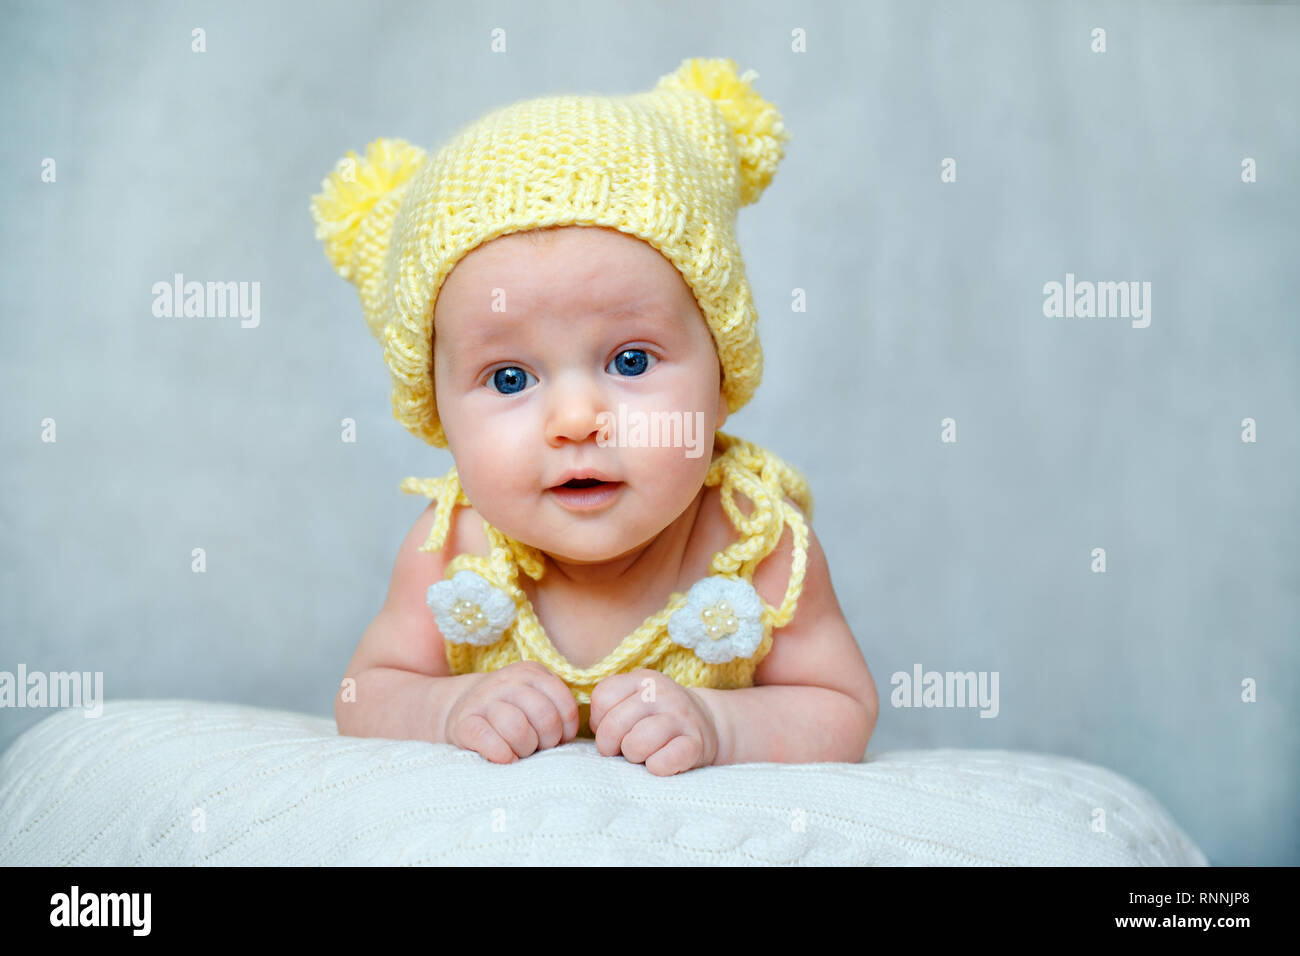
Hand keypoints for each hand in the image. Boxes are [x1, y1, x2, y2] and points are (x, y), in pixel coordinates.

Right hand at [443, 661, 579, 763]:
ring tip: (520, 751)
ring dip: (524, 749)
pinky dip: (502, 754)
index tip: (558, 738)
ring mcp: (483, 700)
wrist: (460, 709)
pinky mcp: (463, 723)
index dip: (566, 729)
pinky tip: (505, 758)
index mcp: (531, 672)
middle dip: (547, 741)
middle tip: (537, 747)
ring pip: (518, 728)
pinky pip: (489, 741)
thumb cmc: (509, 711)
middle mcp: (507, 680)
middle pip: (544, 716)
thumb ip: (556, 708)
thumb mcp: (534, 699)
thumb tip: (571, 736)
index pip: (564, 703)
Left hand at [588, 669, 719, 775]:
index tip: (614, 729)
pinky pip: (665, 761)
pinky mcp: (696, 743)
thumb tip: (595, 730)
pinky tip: (659, 762)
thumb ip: (608, 708)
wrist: (708, 724)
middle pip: (614, 724)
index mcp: (641, 679)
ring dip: (634, 756)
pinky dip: (657, 767)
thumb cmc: (656, 718)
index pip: (602, 699)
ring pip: (637, 743)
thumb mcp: (633, 700)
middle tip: (623, 748)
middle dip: (611, 745)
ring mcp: (681, 717)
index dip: (599, 721)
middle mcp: (661, 693)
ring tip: (642, 754)